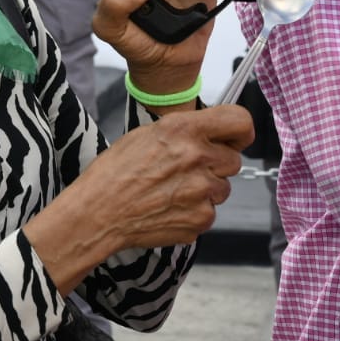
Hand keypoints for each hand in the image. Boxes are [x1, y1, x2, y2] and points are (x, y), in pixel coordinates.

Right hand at [24, 104, 253, 292]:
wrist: (99, 212)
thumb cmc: (115, 172)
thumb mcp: (146, 134)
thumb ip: (184, 131)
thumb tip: (211, 134)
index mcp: (183, 130)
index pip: (239, 121)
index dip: (240, 131)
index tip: (236, 138)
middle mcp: (198, 158)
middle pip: (233, 160)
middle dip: (216, 164)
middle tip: (187, 169)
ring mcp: (202, 191)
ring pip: (223, 188)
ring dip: (205, 189)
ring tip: (172, 190)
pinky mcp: (201, 219)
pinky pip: (210, 211)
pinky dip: (195, 211)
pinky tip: (169, 207)